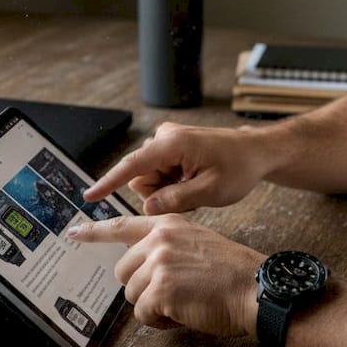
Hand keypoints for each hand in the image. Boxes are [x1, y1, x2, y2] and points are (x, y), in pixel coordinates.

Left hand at [67, 214, 263, 336]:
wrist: (255, 287)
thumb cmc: (231, 273)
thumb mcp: (196, 244)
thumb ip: (166, 247)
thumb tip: (140, 268)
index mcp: (167, 225)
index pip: (121, 225)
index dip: (94, 231)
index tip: (73, 233)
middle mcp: (158, 239)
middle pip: (123, 272)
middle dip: (142, 288)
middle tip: (173, 293)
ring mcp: (158, 263)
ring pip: (132, 295)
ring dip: (153, 307)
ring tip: (184, 302)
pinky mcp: (160, 289)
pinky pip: (143, 314)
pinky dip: (160, 321)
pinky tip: (183, 314)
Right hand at [83, 122, 266, 213]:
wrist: (257, 152)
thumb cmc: (239, 168)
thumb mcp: (210, 191)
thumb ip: (175, 200)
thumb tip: (147, 208)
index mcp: (171, 144)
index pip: (131, 166)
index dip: (108, 183)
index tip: (89, 196)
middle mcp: (164, 137)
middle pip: (140, 177)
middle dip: (158, 194)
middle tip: (189, 197)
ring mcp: (168, 140)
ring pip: (149, 177)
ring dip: (166, 190)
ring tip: (194, 189)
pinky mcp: (172, 146)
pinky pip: (159, 172)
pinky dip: (172, 183)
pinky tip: (193, 183)